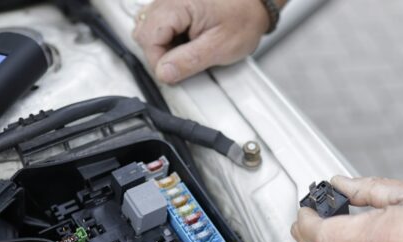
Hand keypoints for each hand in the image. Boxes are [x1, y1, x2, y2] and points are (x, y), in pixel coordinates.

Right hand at [132, 0, 269, 83]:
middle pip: (144, 32)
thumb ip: (188, 61)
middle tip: (182, 62)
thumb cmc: (244, 18)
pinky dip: (168, 35)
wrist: (258, 2)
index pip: (148, 38)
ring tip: (186, 50)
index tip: (174, 72)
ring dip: (163, 44)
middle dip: (159, 53)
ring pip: (149, 27)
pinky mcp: (175, 3)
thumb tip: (164, 73)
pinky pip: (159, 21)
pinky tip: (185, 41)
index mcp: (177, 5)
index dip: (158, 61)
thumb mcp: (219, 47)